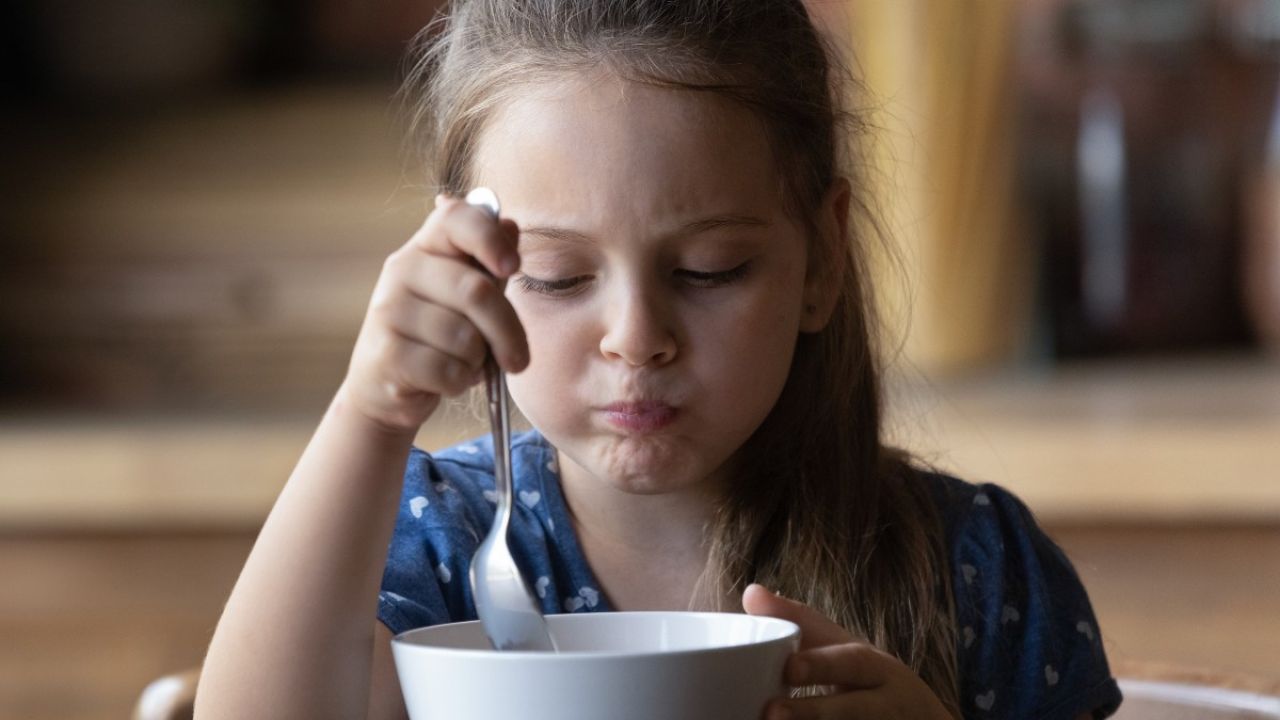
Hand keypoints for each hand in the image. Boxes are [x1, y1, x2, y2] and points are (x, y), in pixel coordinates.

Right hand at [341, 194, 528, 433]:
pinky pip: (449, 370)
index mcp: (423, 249)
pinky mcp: (386, 355)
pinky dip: (459, 382)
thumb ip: (488, 264)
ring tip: (462, 363)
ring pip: (466, 338)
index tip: (514, 267)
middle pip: (477, 291)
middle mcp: (400, 271)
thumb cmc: (435, 336)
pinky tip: (444, 381)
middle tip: (518, 359)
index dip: (490, 238)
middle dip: (508, 332)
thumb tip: (510, 226)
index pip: (455, 219)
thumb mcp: (464, 297)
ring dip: (477, 361)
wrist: (382, 387)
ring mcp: (388, 312)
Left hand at [743, 584, 951, 719]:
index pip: (849, 662)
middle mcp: (884, 703)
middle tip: (771, 713)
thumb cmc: (868, 680)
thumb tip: (751, 593)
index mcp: (875, 669)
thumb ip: (800, 623)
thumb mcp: (844, 648)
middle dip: (814, 712)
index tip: (788, 669)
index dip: (819, 665)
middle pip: (853, 709)